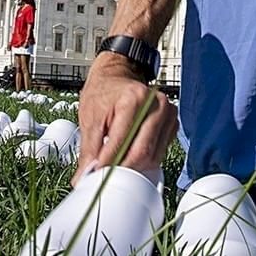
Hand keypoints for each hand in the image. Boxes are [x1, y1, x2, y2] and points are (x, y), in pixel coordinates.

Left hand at [72, 54, 177, 185]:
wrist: (117, 77)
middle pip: (142, 153)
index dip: (106, 166)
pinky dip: (144, 160)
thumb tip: (83, 179)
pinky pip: (160, 152)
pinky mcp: (172, 122)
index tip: (93, 177)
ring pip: (153, 157)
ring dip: (133, 167)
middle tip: (103, 176)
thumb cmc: (103, 94)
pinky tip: (130, 153)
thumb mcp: (90, 118)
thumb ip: (88, 150)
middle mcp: (156, 104)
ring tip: (116, 163)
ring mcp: (167, 112)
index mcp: (134, 99)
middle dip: (121, 170)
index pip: (122, 144)